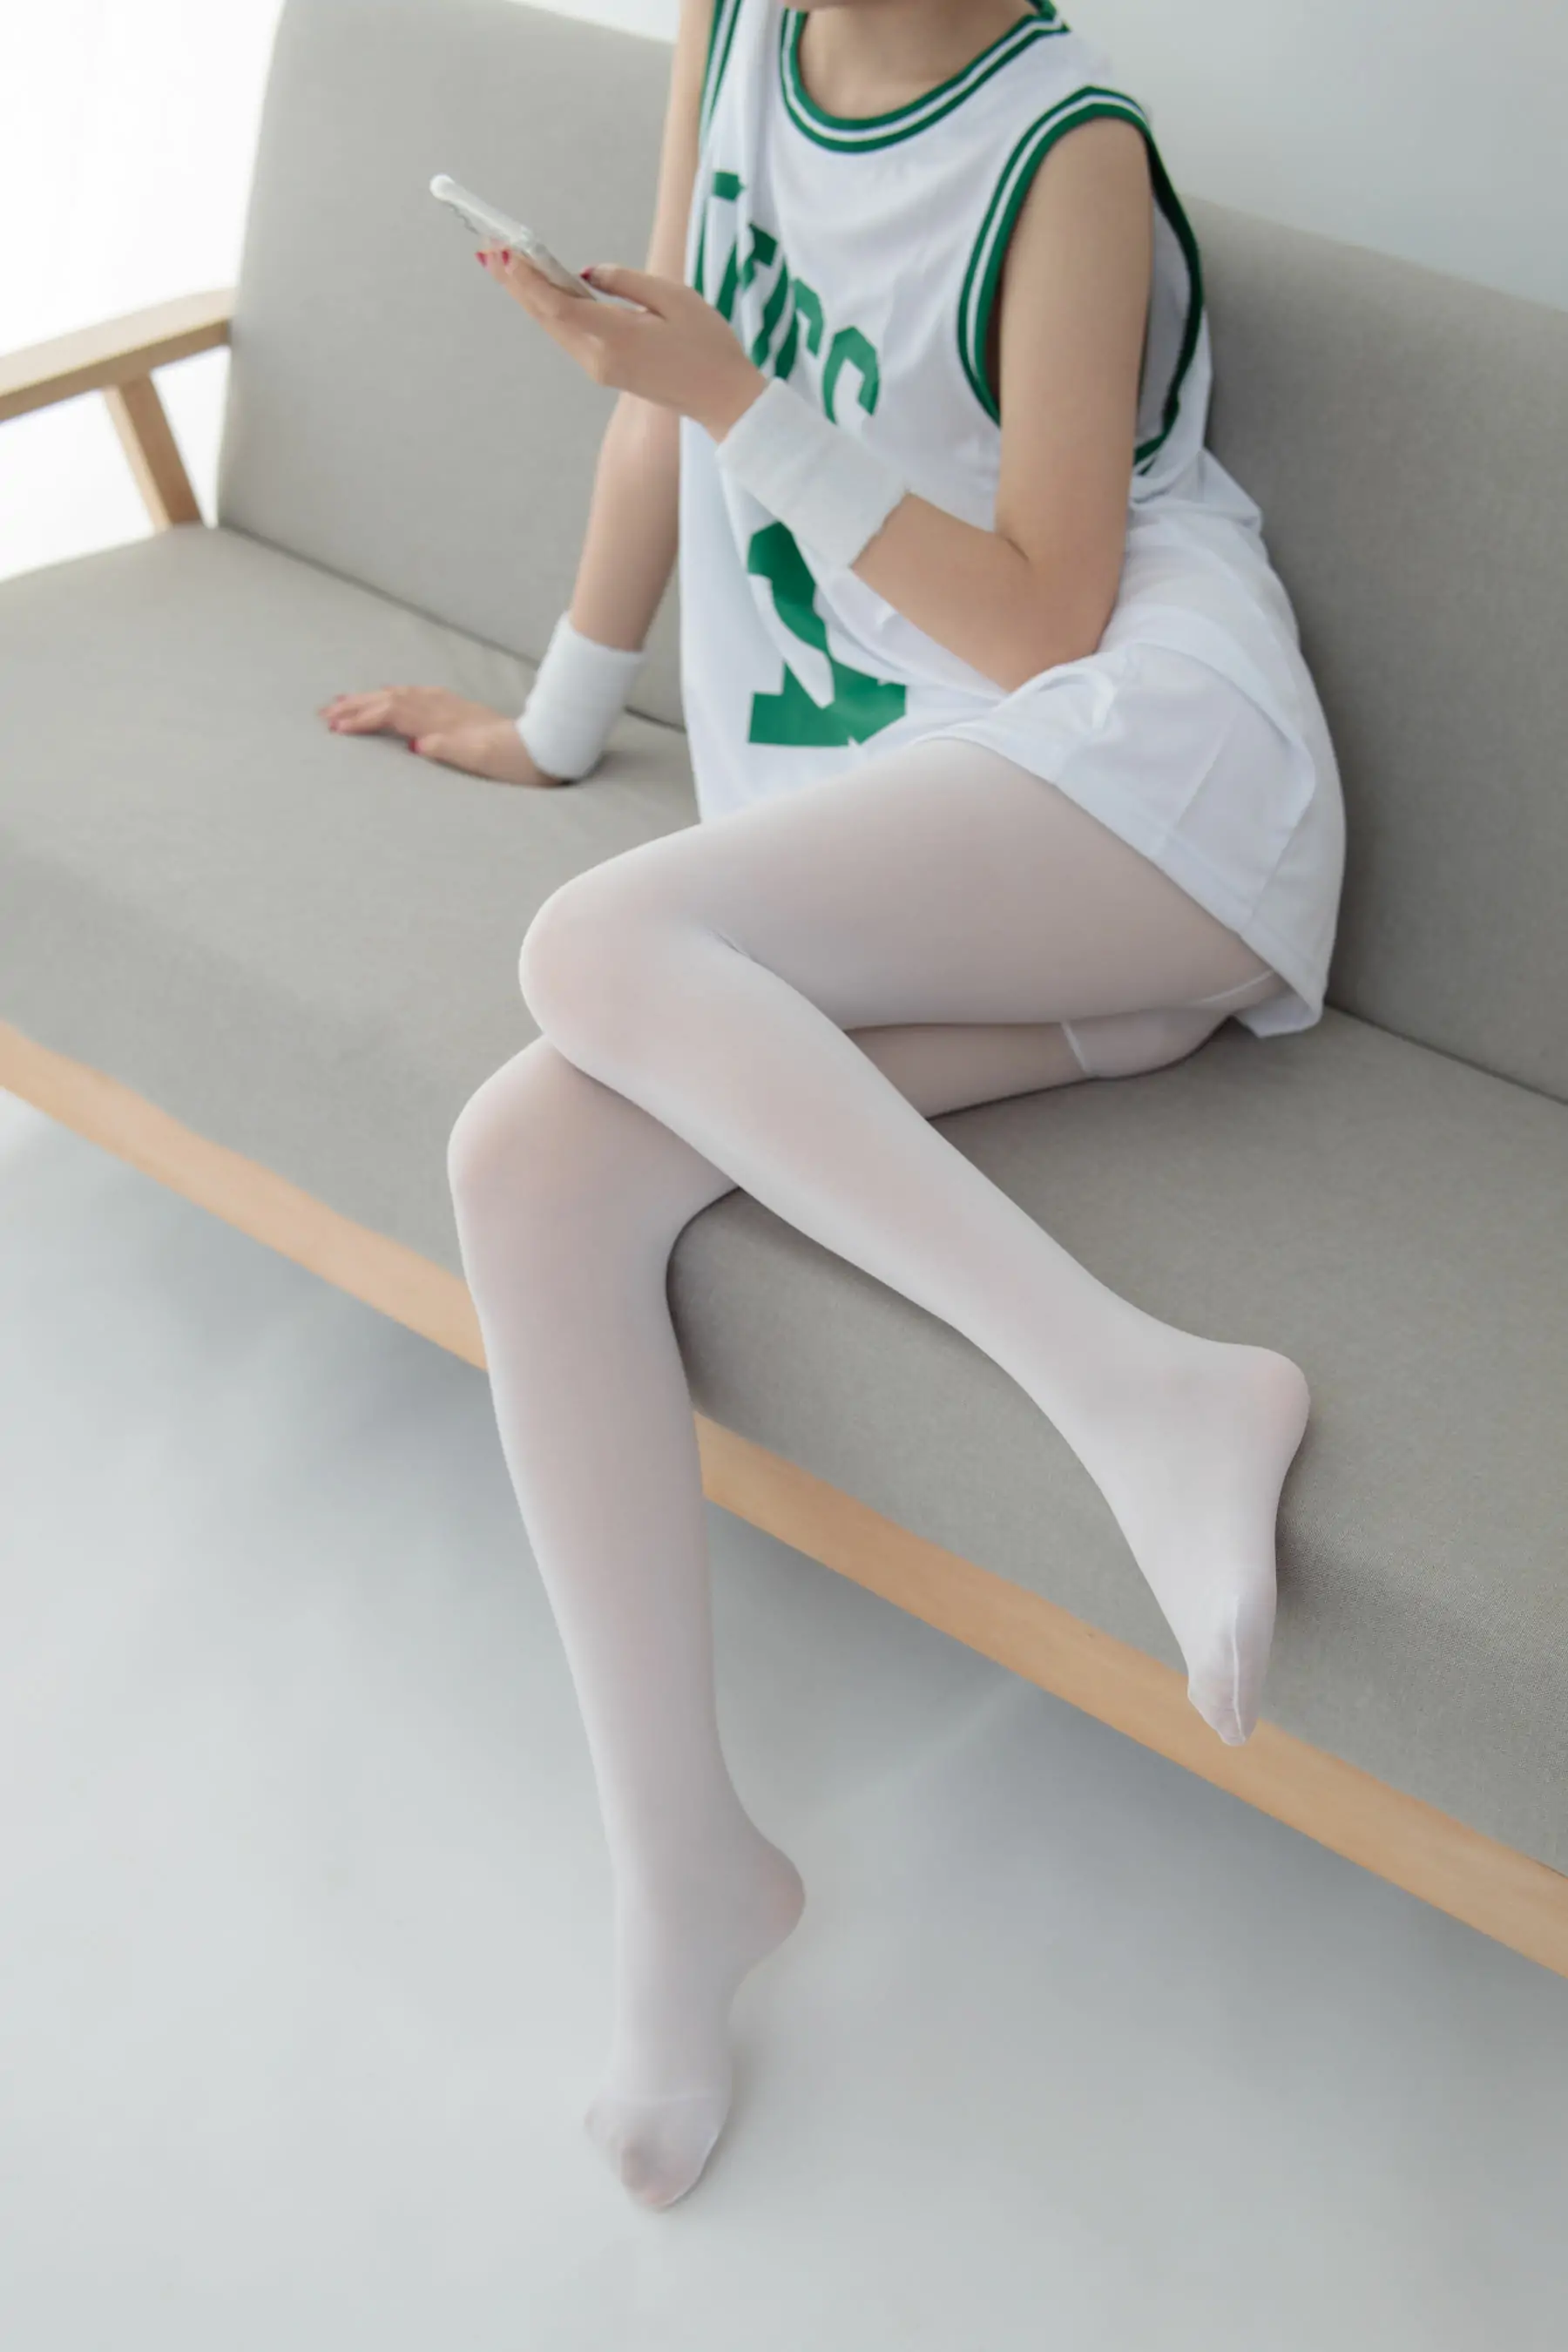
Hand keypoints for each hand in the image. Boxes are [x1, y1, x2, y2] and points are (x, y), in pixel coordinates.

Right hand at [318, 686, 565, 785]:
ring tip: (343, 703)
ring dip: (370, 699)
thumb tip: (417, 744)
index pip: (392, 714)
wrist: (543, 748)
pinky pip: (415, 697)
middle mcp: (442, 708)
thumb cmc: (512, 760)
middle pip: (390, 700)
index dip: (362, 720)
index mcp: (442, 721)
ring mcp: (449, 707)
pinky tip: (388, 698)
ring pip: (400, 696)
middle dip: (356, 706)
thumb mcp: (481, 759)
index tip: (336, 729)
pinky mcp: (457, 711)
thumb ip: (448, 748)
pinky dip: (393, 696)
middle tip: (324, 714)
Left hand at [475, 244, 765, 438]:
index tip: (503, 251)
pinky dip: (548, 309)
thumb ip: (626, 281)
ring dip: (527, 295)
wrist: (723, 399)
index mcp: (616, 338)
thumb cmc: (708, 345)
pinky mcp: (605, 370)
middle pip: (546, 315)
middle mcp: (598, 357)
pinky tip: (536, 289)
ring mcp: (599, 368)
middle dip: (515, 281)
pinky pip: (569, 334)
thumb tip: (586, 274)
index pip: (558, 304)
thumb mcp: (673, 297)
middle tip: (487, 247)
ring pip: (553, 326)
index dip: (527, 278)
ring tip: (502, 262)